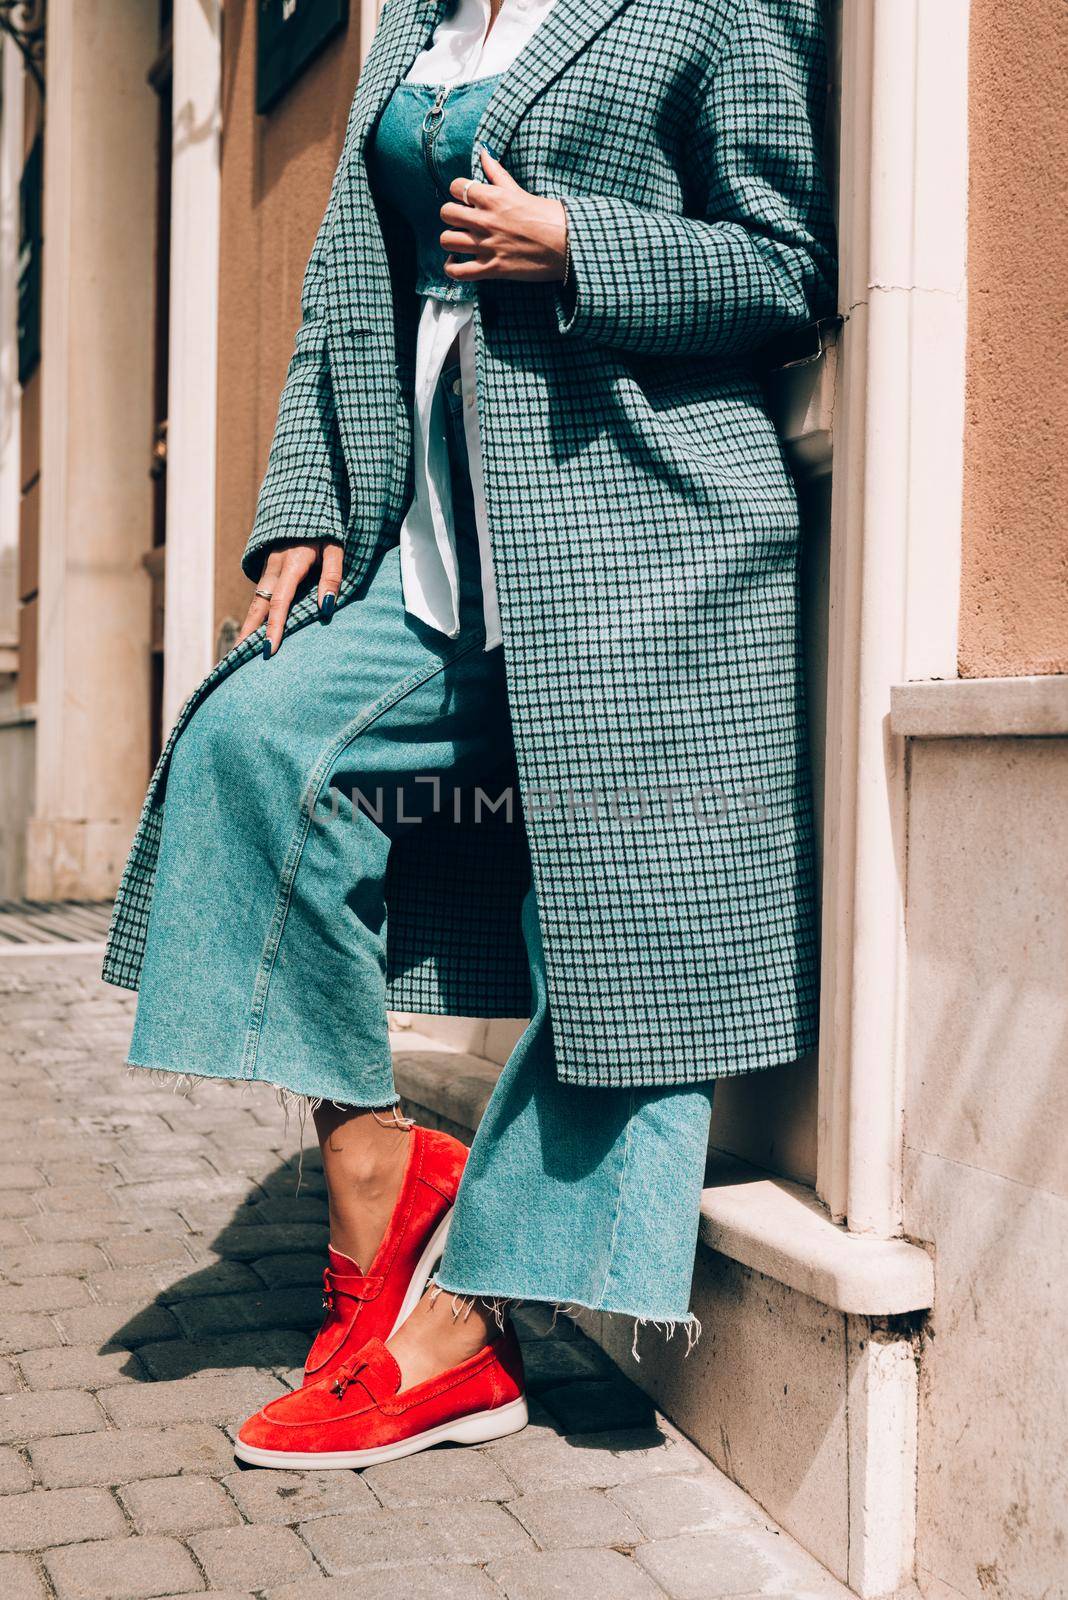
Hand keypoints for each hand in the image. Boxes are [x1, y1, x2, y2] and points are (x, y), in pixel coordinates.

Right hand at [237, 539, 343, 657]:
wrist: (306, 502)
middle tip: (236, 659)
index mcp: (291, 563)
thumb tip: (326, 607)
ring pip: (256, 601)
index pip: (280, 601)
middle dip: (247, 632)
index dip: (274, 627)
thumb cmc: (326, 528)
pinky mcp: (269, 570)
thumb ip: (332, 575)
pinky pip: (260, 596)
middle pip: (258, 605)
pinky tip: (251, 631)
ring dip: (247, 626)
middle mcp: (274, 567)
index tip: (268, 649)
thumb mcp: (335, 548)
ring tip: (239, 651)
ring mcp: (268, 568)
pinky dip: (254, 615)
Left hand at [440, 146, 566, 283]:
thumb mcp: (519, 191)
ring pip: (447, 240)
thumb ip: (497, 173)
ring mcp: (487, 246)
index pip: (456, 187)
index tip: (466, 198)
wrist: (567, 244)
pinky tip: (456, 262)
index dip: (458, 191)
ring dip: (451, 240)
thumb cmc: (548, 216)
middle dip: (451, 215)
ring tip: (460, 240)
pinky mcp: (491, 269)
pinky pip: (458, 271)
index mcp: (492, 198)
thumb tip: (484, 152)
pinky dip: (452, 268)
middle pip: (446, 213)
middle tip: (462, 220)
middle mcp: (485, 221)